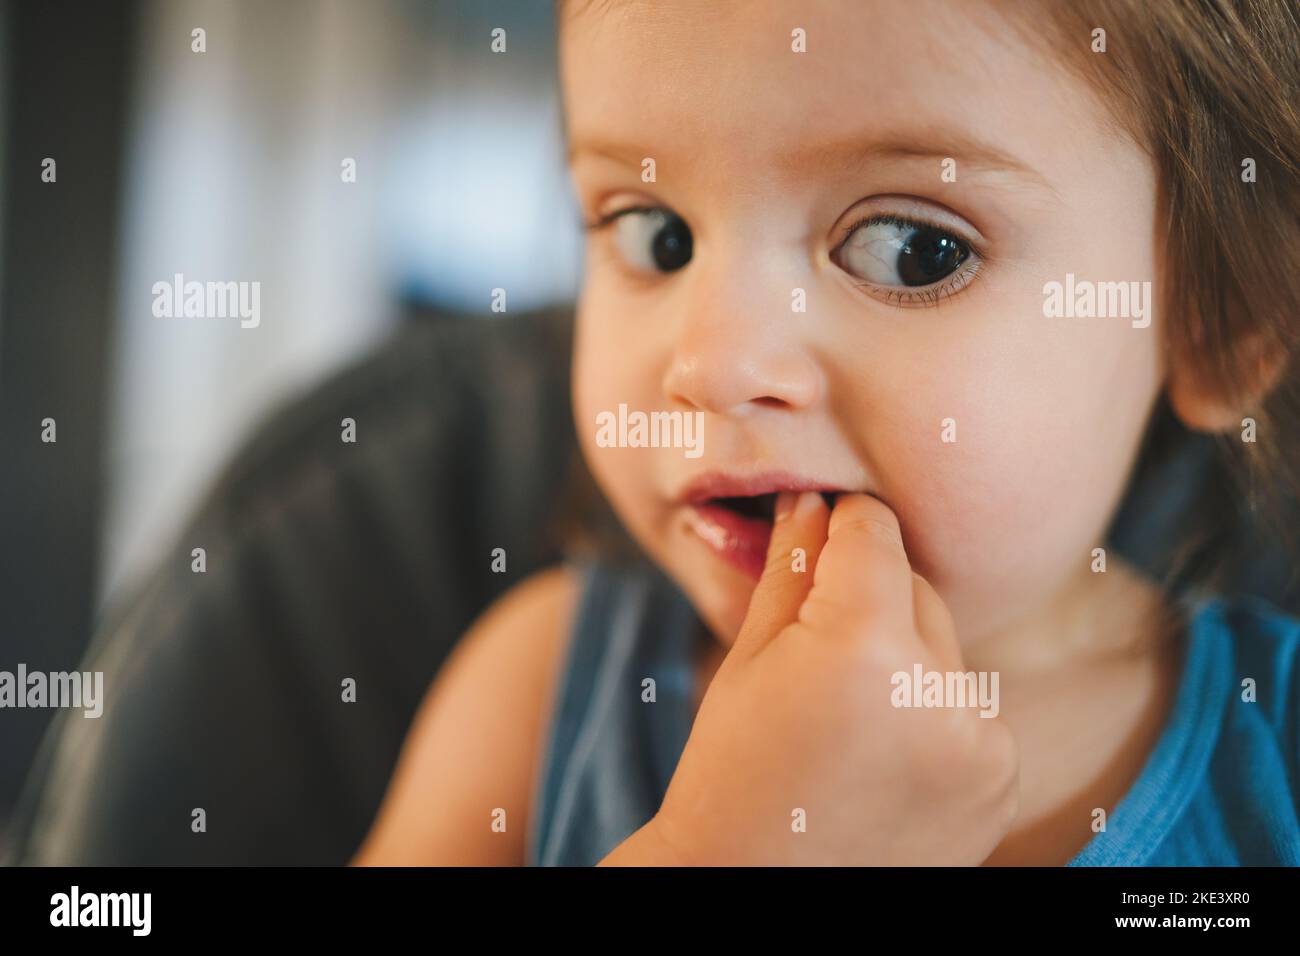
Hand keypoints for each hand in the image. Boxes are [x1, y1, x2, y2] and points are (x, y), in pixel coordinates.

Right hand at [650, 491, 1019, 864]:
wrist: (753, 892)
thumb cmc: (730, 774)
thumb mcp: (748, 660)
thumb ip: (791, 569)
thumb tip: (813, 499)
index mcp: (860, 647)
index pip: (873, 533)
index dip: (844, 521)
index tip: (825, 522)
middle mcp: (937, 690)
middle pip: (915, 587)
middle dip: (869, 597)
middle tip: (814, 650)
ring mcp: (980, 740)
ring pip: (944, 647)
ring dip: (905, 656)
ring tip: (845, 715)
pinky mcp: (1002, 779)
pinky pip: (967, 705)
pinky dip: (933, 712)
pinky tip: (882, 753)